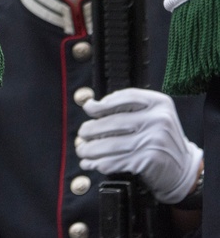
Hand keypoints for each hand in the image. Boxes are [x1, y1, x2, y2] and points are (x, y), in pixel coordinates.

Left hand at [76, 87, 201, 204]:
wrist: (184, 169)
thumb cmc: (161, 140)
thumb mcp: (152, 117)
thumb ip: (126, 108)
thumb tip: (90, 105)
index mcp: (159, 103)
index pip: (124, 97)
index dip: (103, 104)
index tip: (89, 109)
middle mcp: (158, 119)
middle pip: (113, 122)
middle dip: (91, 130)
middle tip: (81, 134)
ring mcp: (154, 140)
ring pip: (111, 144)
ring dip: (90, 149)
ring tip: (82, 150)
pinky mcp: (148, 160)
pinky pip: (116, 160)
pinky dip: (98, 163)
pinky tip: (90, 163)